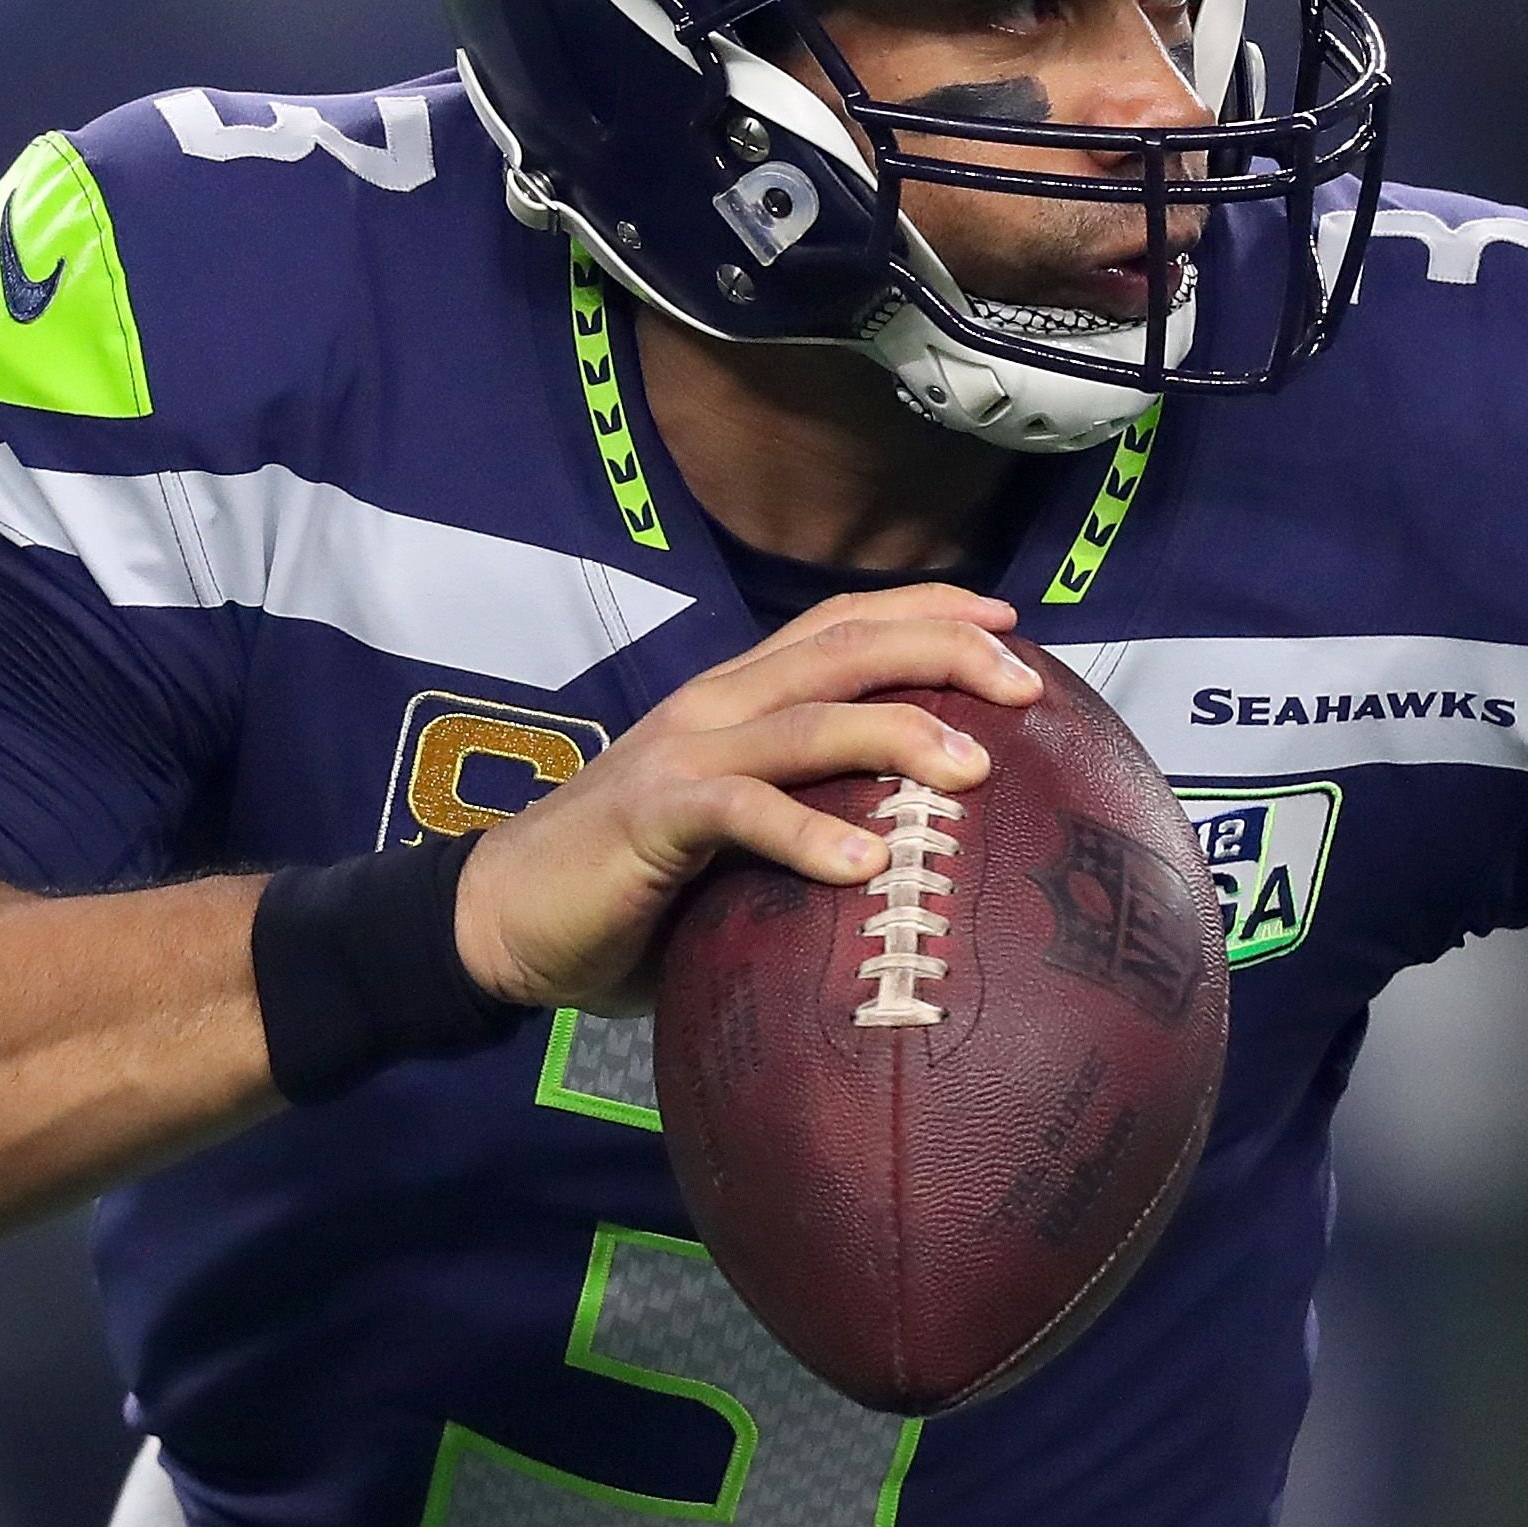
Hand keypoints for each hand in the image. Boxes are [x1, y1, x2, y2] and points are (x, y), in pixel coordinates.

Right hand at [454, 584, 1041, 1012]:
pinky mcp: (652, 815)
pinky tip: (865, 863)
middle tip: (1026, 682)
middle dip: (942, 650)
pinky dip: (805, 832)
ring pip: (806, 718)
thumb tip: (913, 857)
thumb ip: (802, 819)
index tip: (1011, 621)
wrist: (501, 917)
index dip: (926, 609)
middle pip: (843, 649)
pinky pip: (740, 812)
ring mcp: (683, 755)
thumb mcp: (733, 839)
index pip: (841, 624)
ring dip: (896, 734)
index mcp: (737, 698)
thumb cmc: (631, 888)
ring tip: (974, 767)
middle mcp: (716, 705)